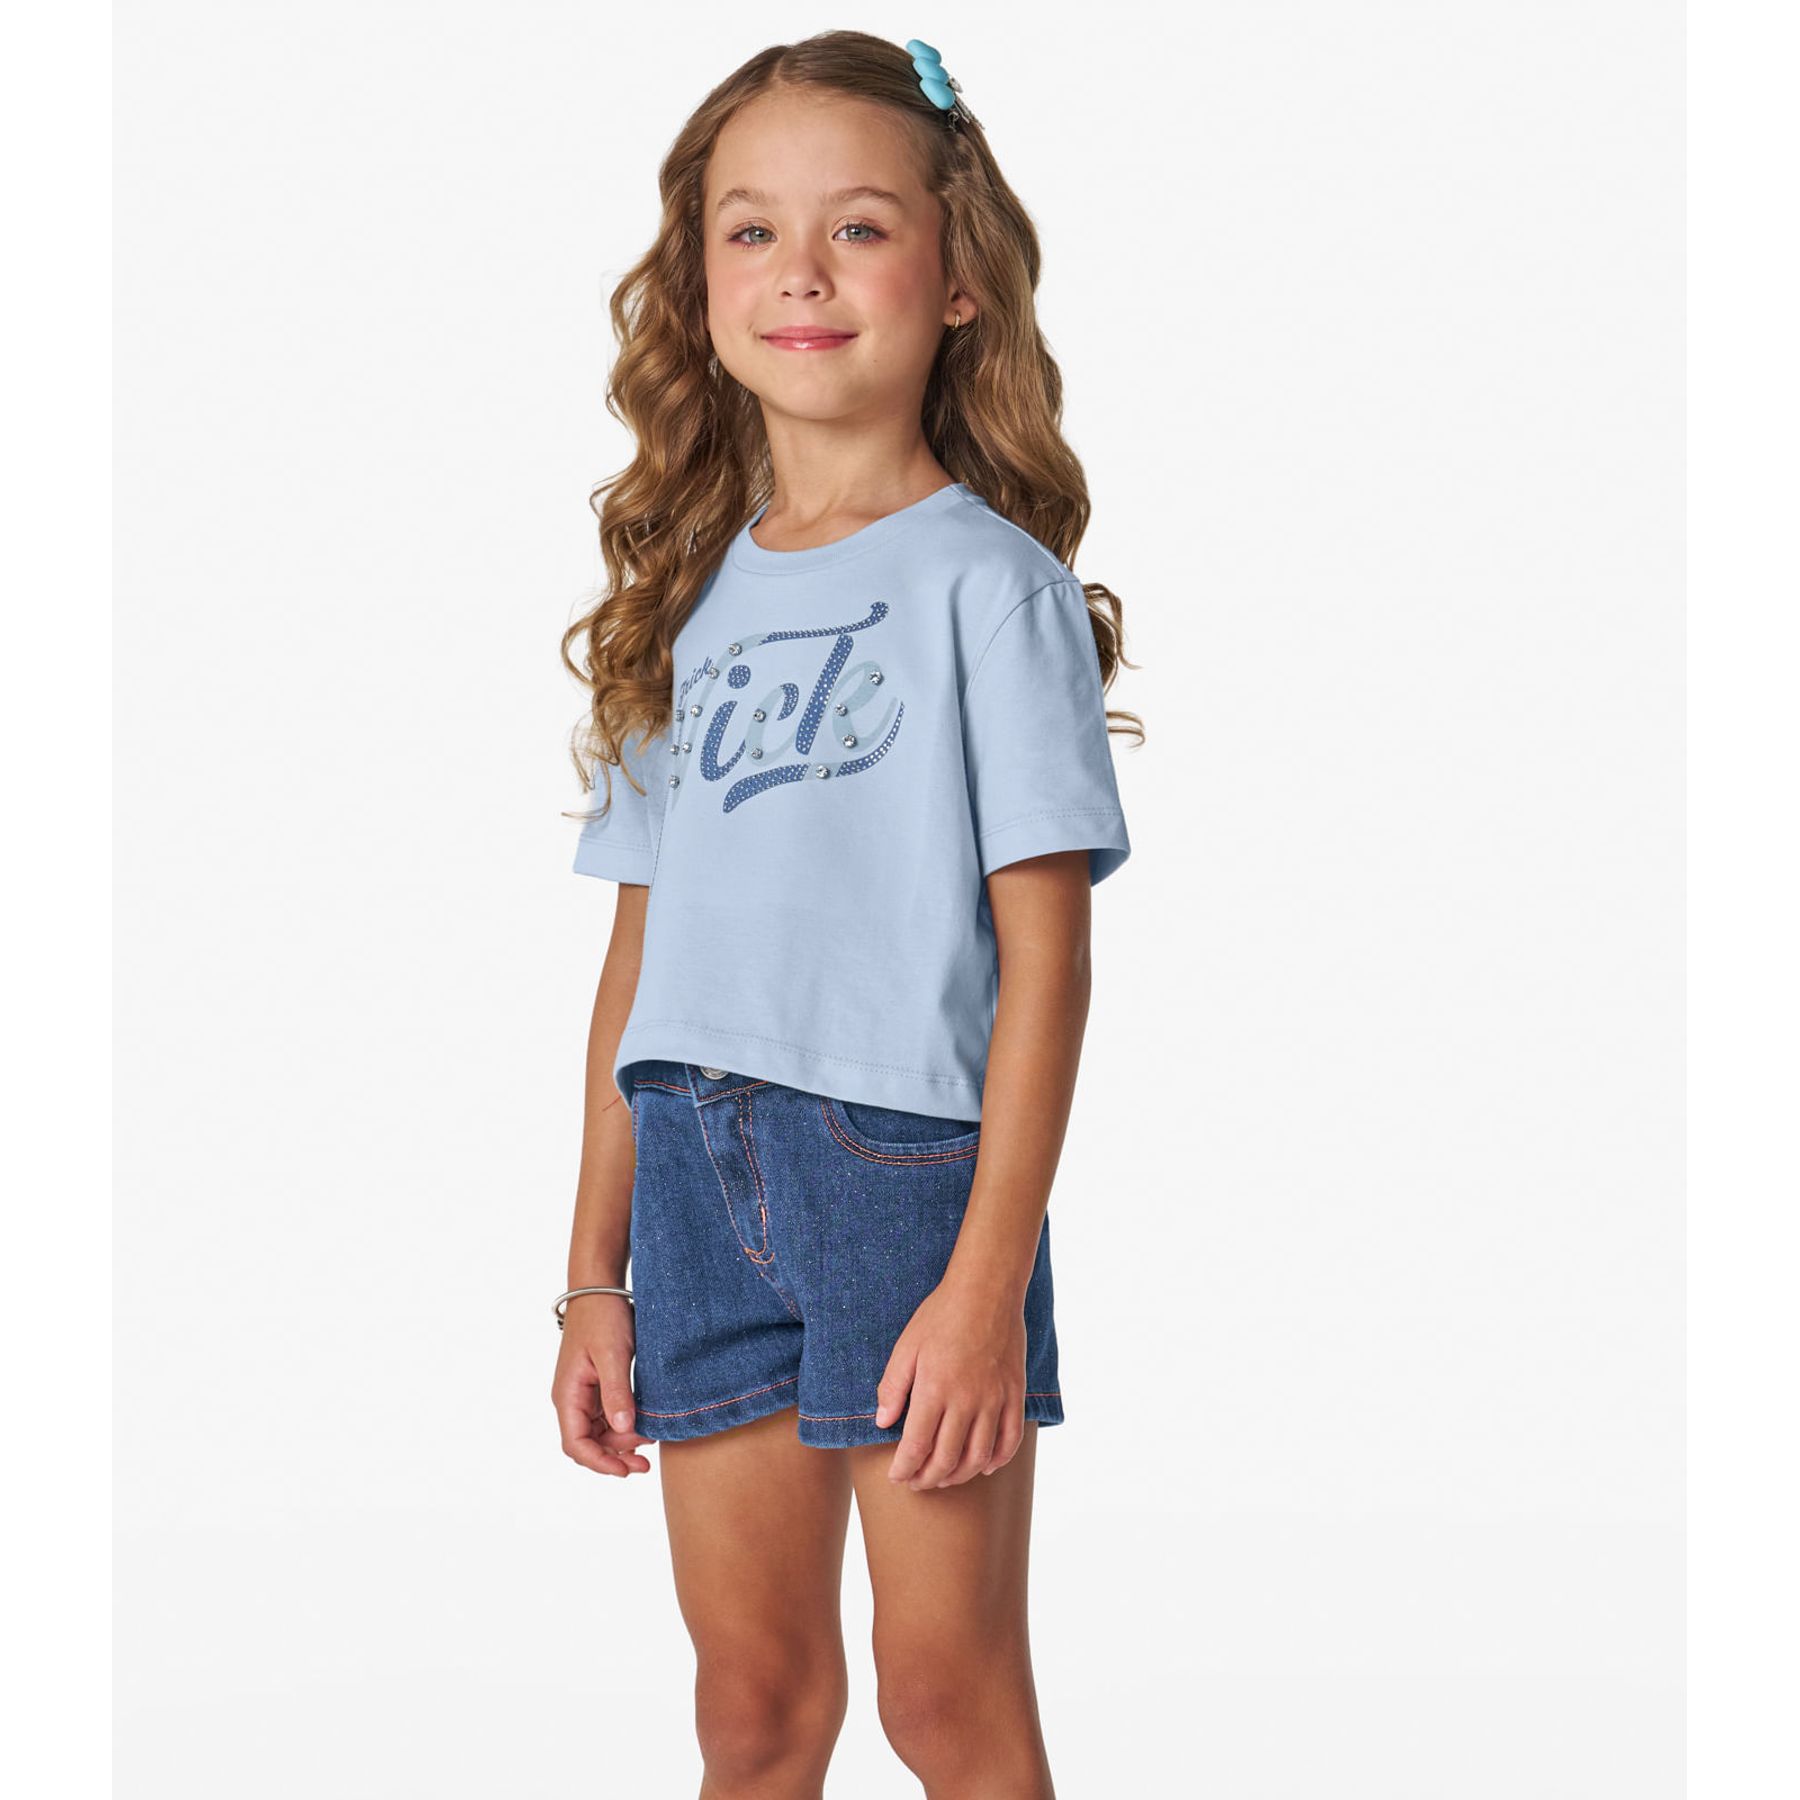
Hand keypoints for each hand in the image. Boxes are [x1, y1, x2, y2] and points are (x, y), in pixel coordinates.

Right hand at [551, 1293, 654, 1476]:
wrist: (600, 1286)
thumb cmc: (603, 1316)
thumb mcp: (613, 1354)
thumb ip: (617, 1392)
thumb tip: (622, 1431)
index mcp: (567, 1394)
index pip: (576, 1444)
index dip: (600, 1463)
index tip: (627, 1470)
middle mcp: (572, 1398)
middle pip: (588, 1443)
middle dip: (614, 1457)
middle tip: (646, 1462)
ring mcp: (584, 1393)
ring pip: (598, 1433)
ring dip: (620, 1444)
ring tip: (650, 1443)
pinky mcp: (597, 1385)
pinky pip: (607, 1417)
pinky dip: (623, 1427)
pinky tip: (644, 1426)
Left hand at [875, 1279, 1029, 1489]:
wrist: (986, 1290)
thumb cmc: (941, 1315)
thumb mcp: (906, 1346)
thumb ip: (893, 1387)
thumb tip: (883, 1423)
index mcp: (934, 1389)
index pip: (916, 1447)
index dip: (904, 1469)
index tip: (896, 1477)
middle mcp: (966, 1401)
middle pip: (947, 1459)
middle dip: (927, 1479)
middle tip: (916, 1483)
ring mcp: (994, 1399)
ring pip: (979, 1457)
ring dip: (959, 1476)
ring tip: (944, 1478)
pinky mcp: (1014, 1394)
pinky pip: (1009, 1440)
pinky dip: (997, 1460)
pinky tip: (984, 1466)